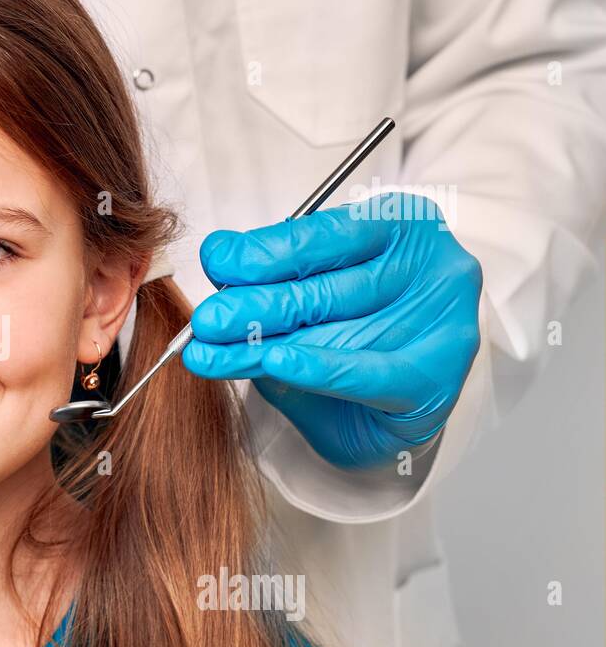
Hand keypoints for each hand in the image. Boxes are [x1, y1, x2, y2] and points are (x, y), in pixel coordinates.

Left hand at [181, 192, 482, 469]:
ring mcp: (440, 322)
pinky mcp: (434, 377)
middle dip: (255, 303)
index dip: (266, 250)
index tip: (217, 262)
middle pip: (327, 286)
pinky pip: (366, 371)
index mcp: (401, 228)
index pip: (327, 234)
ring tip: (211, 350)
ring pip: (335, 329)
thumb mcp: (311, 296)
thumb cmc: (352, 342)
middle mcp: (429, 267)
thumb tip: (219, 254)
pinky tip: (275, 361)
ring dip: (263, 341)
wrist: (390, 418)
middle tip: (205, 319)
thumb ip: (273, 275)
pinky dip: (316, 367)